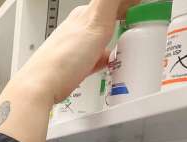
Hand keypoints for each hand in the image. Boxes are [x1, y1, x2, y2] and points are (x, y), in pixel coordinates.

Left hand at [15, 0, 137, 103]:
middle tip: (143, 24)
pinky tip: (112, 63)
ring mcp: (77, 48)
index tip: (146, 9)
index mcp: (85, 14)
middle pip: (109, 19)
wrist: (41, 87)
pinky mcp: (76, 66)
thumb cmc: (64, 57)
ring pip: (103, 38)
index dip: (131, 4)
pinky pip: (97, 58)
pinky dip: (107, 58)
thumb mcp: (95, 21)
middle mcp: (80, 29)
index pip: (114, 2)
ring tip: (133, 43)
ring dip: (118, 38)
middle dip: (126, 20)